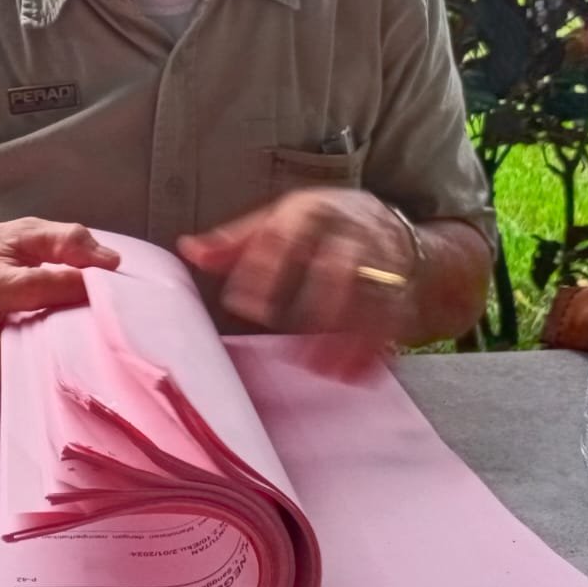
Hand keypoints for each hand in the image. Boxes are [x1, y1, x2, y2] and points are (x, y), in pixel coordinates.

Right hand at [0, 219, 119, 383]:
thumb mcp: (13, 234)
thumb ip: (61, 240)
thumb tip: (110, 261)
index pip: (34, 286)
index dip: (76, 284)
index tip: (109, 279)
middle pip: (32, 338)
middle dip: (73, 330)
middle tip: (108, 317)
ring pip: (30, 368)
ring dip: (65, 354)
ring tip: (94, 336)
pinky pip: (26, 379)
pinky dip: (52, 366)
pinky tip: (73, 352)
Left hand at [178, 189, 419, 364]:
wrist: (381, 217)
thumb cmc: (316, 223)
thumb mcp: (276, 220)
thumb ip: (235, 241)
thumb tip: (189, 250)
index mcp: (311, 211)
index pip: (285, 237)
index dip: (263, 270)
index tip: (241, 305)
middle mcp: (349, 233)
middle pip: (337, 266)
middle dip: (316, 304)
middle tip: (287, 343)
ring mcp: (380, 260)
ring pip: (369, 297)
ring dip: (348, 336)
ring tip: (320, 368)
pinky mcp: (399, 288)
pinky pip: (393, 318)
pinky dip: (376, 348)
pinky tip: (354, 375)